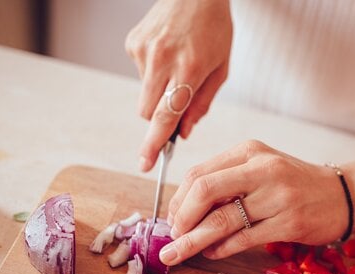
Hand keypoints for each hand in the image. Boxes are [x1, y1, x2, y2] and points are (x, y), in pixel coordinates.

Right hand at [126, 0, 232, 170]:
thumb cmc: (214, 28)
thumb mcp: (221, 68)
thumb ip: (202, 103)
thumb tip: (183, 132)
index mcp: (189, 69)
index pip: (166, 116)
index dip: (154, 143)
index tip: (145, 163)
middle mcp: (162, 60)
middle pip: (149, 112)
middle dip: (160, 119)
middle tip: (176, 109)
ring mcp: (144, 51)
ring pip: (144, 95)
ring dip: (159, 92)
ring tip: (178, 66)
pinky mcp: (133, 44)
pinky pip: (140, 75)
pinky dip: (153, 72)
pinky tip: (167, 53)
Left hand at [158, 141, 348, 264]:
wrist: (345, 195)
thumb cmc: (297, 184)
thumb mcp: (262, 169)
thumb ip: (228, 181)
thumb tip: (185, 210)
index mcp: (250, 152)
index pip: (199, 174)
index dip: (178, 200)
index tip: (171, 219)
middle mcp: (262, 169)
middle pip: (204, 192)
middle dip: (180, 219)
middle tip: (172, 238)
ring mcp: (277, 197)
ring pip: (221, 220)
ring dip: (193, 241)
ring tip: (177, 254)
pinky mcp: (289, 223)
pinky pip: (243, 239)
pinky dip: (221, 249)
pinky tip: (212, 253)